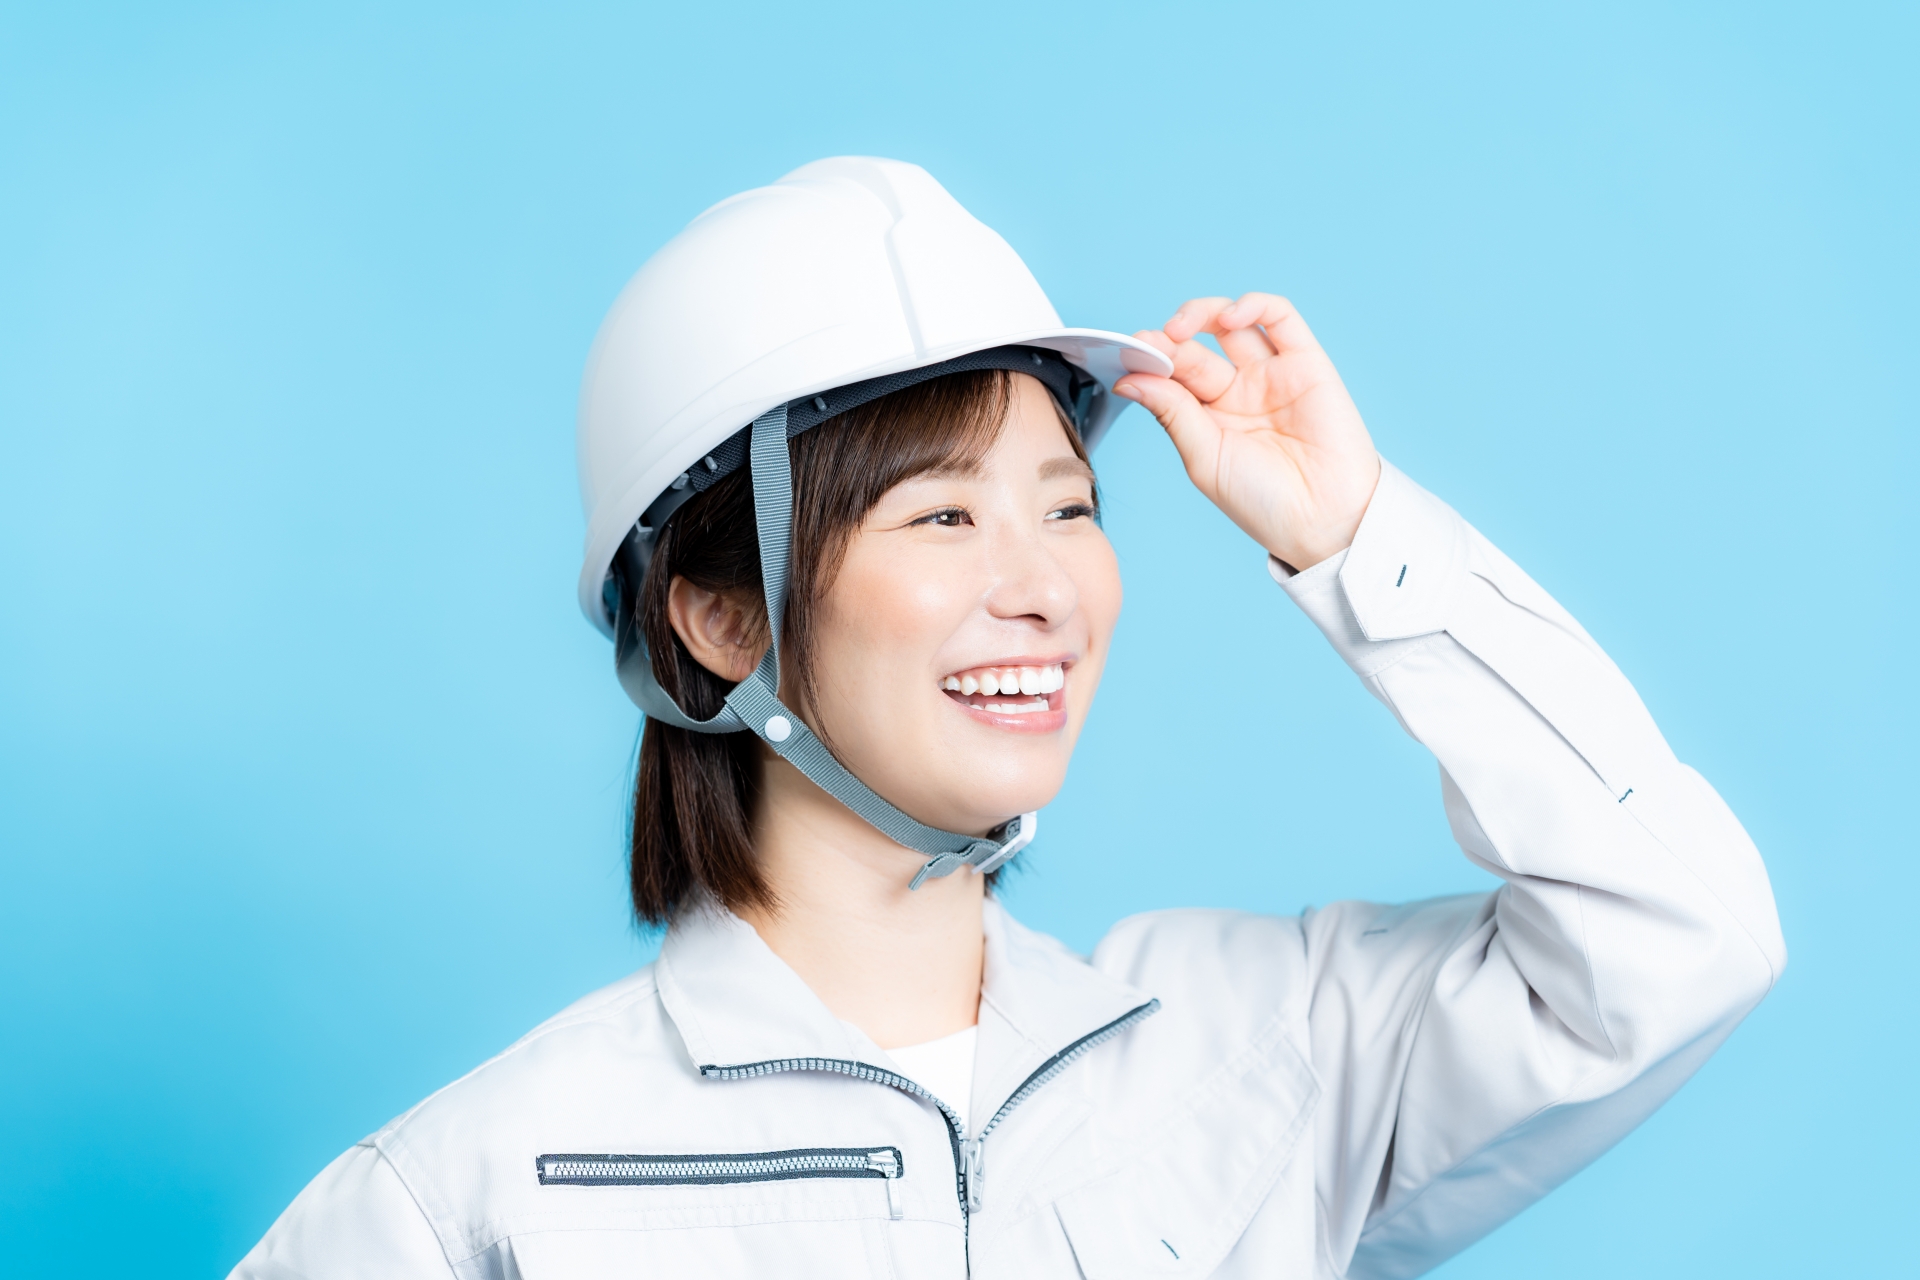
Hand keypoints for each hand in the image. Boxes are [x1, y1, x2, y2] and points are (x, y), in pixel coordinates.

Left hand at [1114, 293, 1380, 570]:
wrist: (1325, 519)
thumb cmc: (1265, 502)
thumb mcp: (1205, 458)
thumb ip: (1172, 413)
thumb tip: (1129, 380)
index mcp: (1208, 420)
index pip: (1171, 378)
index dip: (1150, 363)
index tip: (1129, 359)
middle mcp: (1237, 392)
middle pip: (1194, 350)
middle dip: (1168, 343)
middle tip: (1150, 344)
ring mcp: (1270, 374)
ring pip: (1231, 324)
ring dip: (1201, 313)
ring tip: (1179, 329)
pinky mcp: (1306, 361)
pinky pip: (1279, 318)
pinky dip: (1252, 305)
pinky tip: (1229, 318)